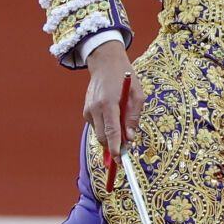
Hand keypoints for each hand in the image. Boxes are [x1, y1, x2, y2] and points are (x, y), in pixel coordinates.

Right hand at [84, 40, 139, 157]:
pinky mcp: (86, 110)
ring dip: (110, 136)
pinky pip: (96, 126)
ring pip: (98, 133)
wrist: (105, 63)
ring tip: (122, 125)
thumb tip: (131, 138)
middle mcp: (95, 108)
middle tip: (126, 148)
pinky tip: (113, 117)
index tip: (118, 159)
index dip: (115, 147)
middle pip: (102, 137)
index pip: (111, 131)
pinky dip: (105, 128)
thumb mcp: (137, 95)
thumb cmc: (124, 78)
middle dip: (113, 145)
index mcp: (108, 104)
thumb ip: (133, 117)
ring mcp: (88, 110)